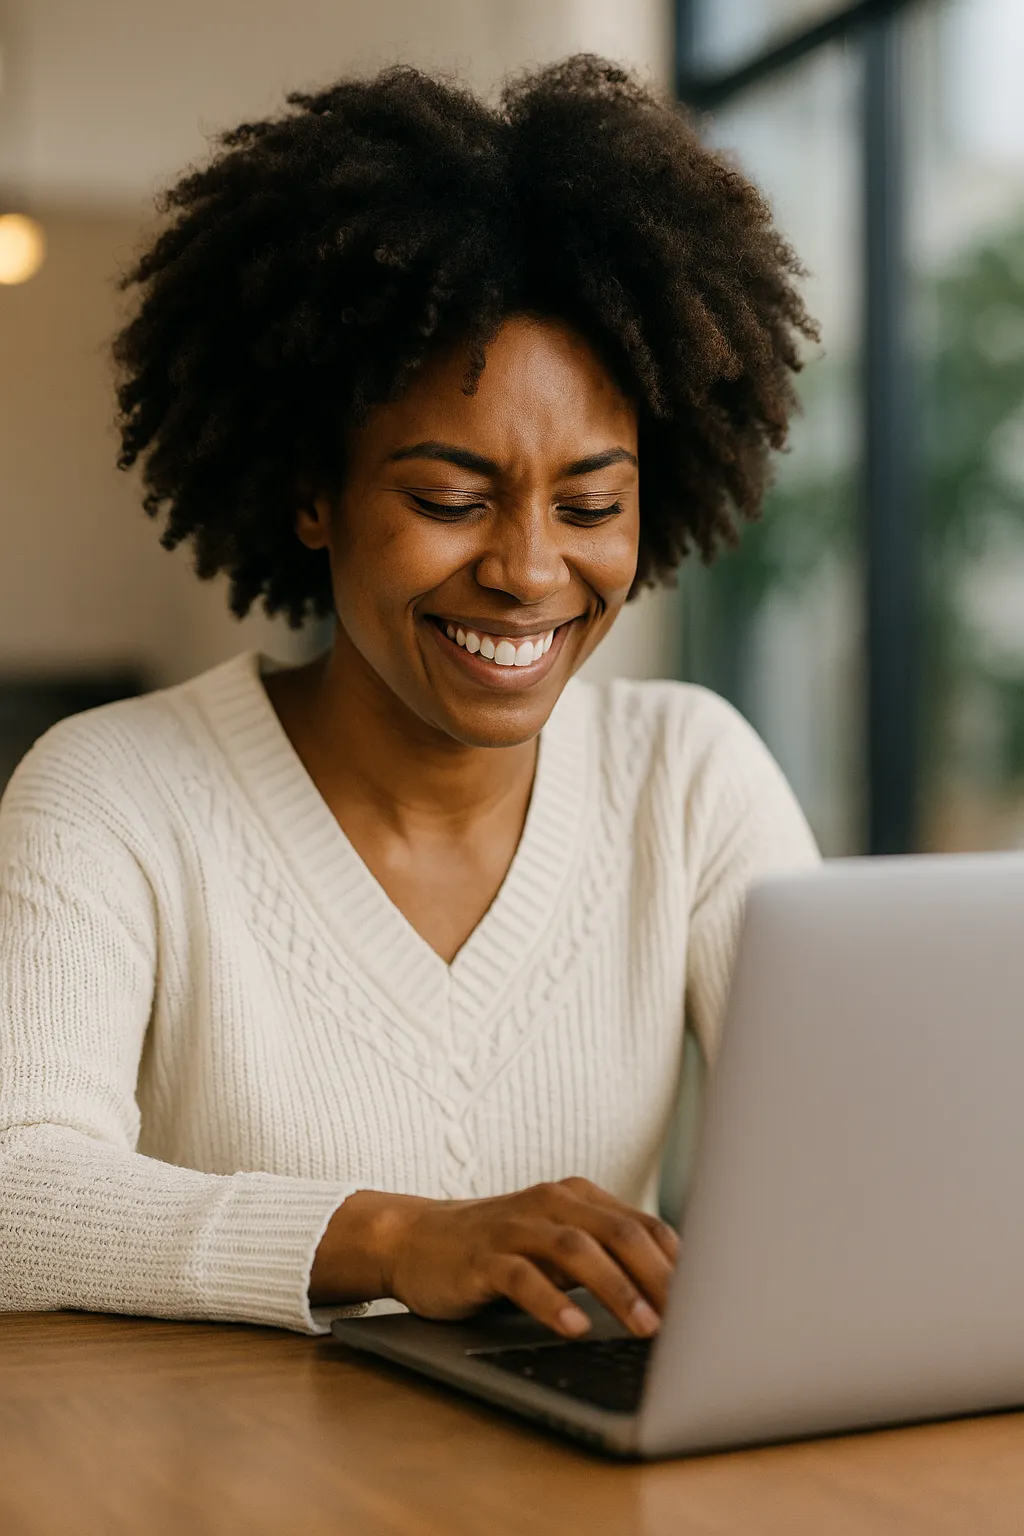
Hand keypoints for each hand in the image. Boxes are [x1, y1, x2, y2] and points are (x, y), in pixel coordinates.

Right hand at [311, 1178, 678, 1339]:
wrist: (415, 1239)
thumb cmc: (499, 1249)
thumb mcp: (556, 1248)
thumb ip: (605, 1259)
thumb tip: (672, 1297)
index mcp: (578, 1198)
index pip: (642, 1225)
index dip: (679, 1262)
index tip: (711, 1300)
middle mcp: (551, 1203)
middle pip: (618, 1231)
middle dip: (659, 1276)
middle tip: (689, 1318)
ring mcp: (515, 1227)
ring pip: (577, 1249)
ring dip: (616, 1289)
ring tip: (644, 1327)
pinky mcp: (481, 1256)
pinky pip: (520, 1276)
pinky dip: (552, 1302)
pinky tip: (574, 1327)